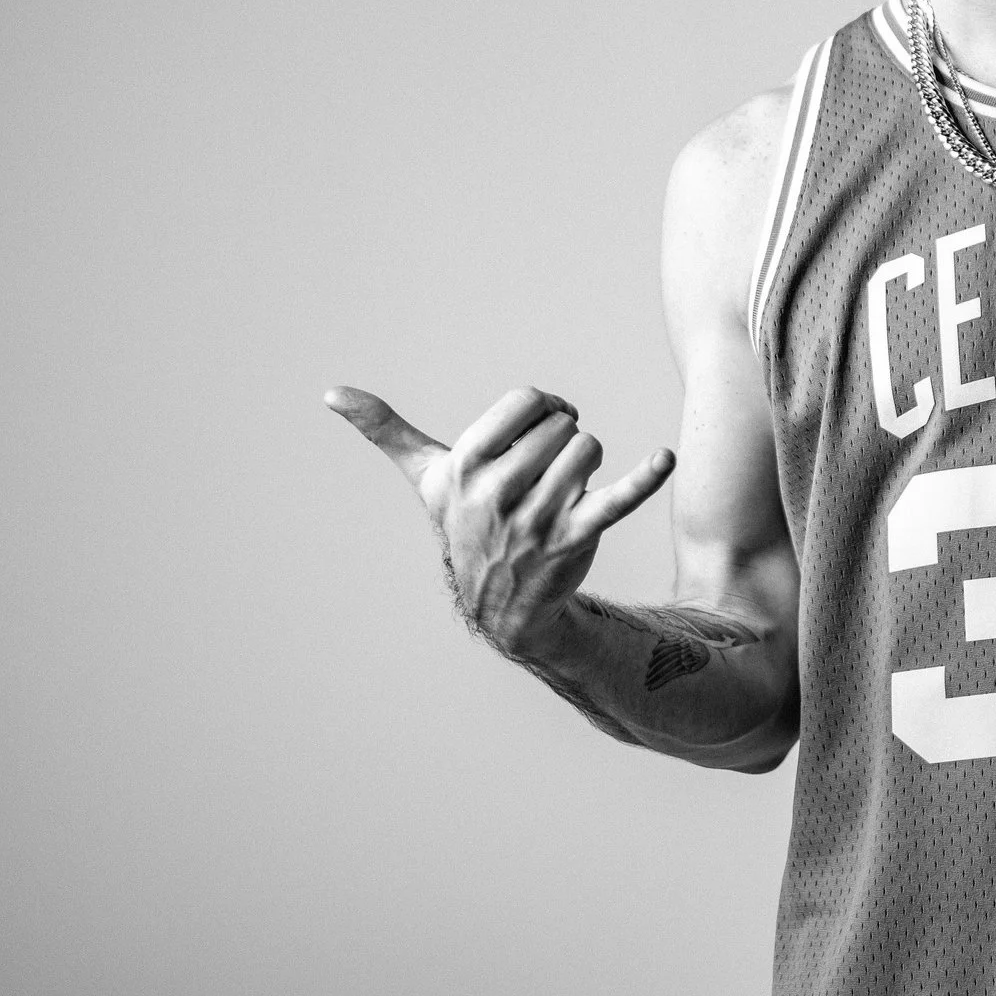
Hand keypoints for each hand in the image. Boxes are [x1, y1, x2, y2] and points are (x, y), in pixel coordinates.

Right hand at [326, 384, 674, 658]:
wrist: (498, 602)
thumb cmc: (463, 524)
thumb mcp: (426, 478)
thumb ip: (385, 431)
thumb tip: (331, 393)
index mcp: (465, 466)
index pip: (528, 401)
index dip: (543, 408)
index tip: (539, 427)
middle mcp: (497, 492)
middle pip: (564, 425)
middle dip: (564, 439)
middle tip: (548, 470)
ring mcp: (537, 517)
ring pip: (589, 450)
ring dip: (587, 463)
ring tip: (565, 489)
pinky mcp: (576, 537)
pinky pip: (617, 498)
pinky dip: (645, 478)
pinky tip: (664, 460)